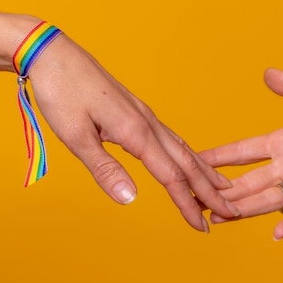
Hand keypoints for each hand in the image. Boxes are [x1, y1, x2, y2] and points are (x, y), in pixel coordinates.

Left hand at [28, 34, 238, 231]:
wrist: (54, 54)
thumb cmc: (61, 93)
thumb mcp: (75, 136)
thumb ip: (105, 168)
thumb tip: (130, 199)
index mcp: (135, 131)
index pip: (170, 176)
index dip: (187, 203)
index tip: (201, 227)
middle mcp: (148, 123)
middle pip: (186, 162)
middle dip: (208, 189)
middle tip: (228, 211)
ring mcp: (145, 115)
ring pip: (183, 147)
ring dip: (203, 171)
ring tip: (222, 187)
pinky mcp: (138, 111)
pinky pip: (172, 137)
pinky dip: (188, 154)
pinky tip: (190, 159)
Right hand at [200, 68, 282, 238]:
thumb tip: (266, 73)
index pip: (243, 151)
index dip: (219, 156)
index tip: (193, 160)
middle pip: (247, 181)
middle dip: (222, 192)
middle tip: (194, 200)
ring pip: (267, 197)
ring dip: (244, 209)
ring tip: (219, 219)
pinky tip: (276, 234)